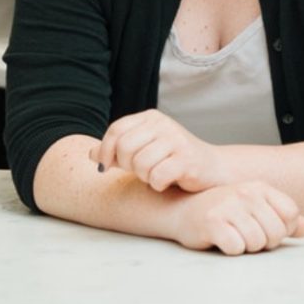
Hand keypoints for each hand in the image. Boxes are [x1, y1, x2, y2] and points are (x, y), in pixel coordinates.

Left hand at [97, 109, 229, 193]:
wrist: (213, 169)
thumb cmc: (174, 160)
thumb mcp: (144, 150)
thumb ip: (118, 150)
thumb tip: (90, 154)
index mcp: (151, 117)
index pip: (116, 131)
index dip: (105, 151)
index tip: (106, 167)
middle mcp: (163, 124)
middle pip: (124, 148)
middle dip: (126, 167)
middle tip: (139, 173)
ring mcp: (176, 141)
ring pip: (140, 165)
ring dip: (144, 177)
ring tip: (156, 176)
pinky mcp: (187, 160)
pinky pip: (156, 177)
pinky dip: (158, 185)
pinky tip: (166, 182)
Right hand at [167, 180, 303, 255]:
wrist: (182, 209)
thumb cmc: (222, 211)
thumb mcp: (255, 209)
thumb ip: (283, 218)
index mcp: (259, 187)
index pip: (290, 214)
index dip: (282, 229)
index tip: (266, 227)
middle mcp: (245, 193)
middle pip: (275, 232)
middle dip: (264, 242)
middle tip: (246, 234)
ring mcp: (228, 206)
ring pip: (256, 243)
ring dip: (246, 246)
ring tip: (233, 235)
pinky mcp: (212, 222)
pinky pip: (236, 247)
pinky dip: (231, 249)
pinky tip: (221, 239)